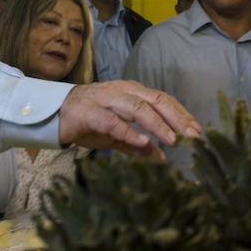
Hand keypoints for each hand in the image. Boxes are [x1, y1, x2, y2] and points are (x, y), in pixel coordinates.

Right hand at [58, 81, 200, 157]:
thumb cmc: (88, 121)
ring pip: (137, 108)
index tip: (197, 130)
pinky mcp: (90, 113)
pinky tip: (144, 143)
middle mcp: (122, 91)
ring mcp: (106, 100)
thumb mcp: (116, 134)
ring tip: (173, 140)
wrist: (53, 114)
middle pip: (155, 100)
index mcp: (132, 92)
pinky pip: (113, 122)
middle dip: (176, 118)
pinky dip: (130, 132)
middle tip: (192, 135)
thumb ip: (137, 145)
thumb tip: (160, 158)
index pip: (162, 100)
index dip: (181, 113)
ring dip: (157, 124)